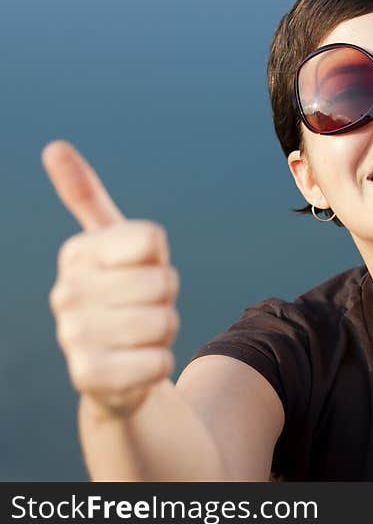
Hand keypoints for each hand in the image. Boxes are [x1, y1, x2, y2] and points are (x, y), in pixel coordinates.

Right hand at [43, 141, 178, 417]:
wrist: (116, 367)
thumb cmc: (124, 294)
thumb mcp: (115, 245)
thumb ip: (87, 198)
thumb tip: (54, 146)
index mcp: (77, 252)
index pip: (151, 238)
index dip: (159, 258)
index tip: (139, 269)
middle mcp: (66, 291)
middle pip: (163, 281)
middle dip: (167, 298)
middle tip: (144, 308)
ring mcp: (72, 336)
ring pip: (164, 322)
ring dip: (165, 331)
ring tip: (140, 336)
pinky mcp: (87, 377)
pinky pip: (158, 362)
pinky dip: (160, 364)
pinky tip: (137, 364)